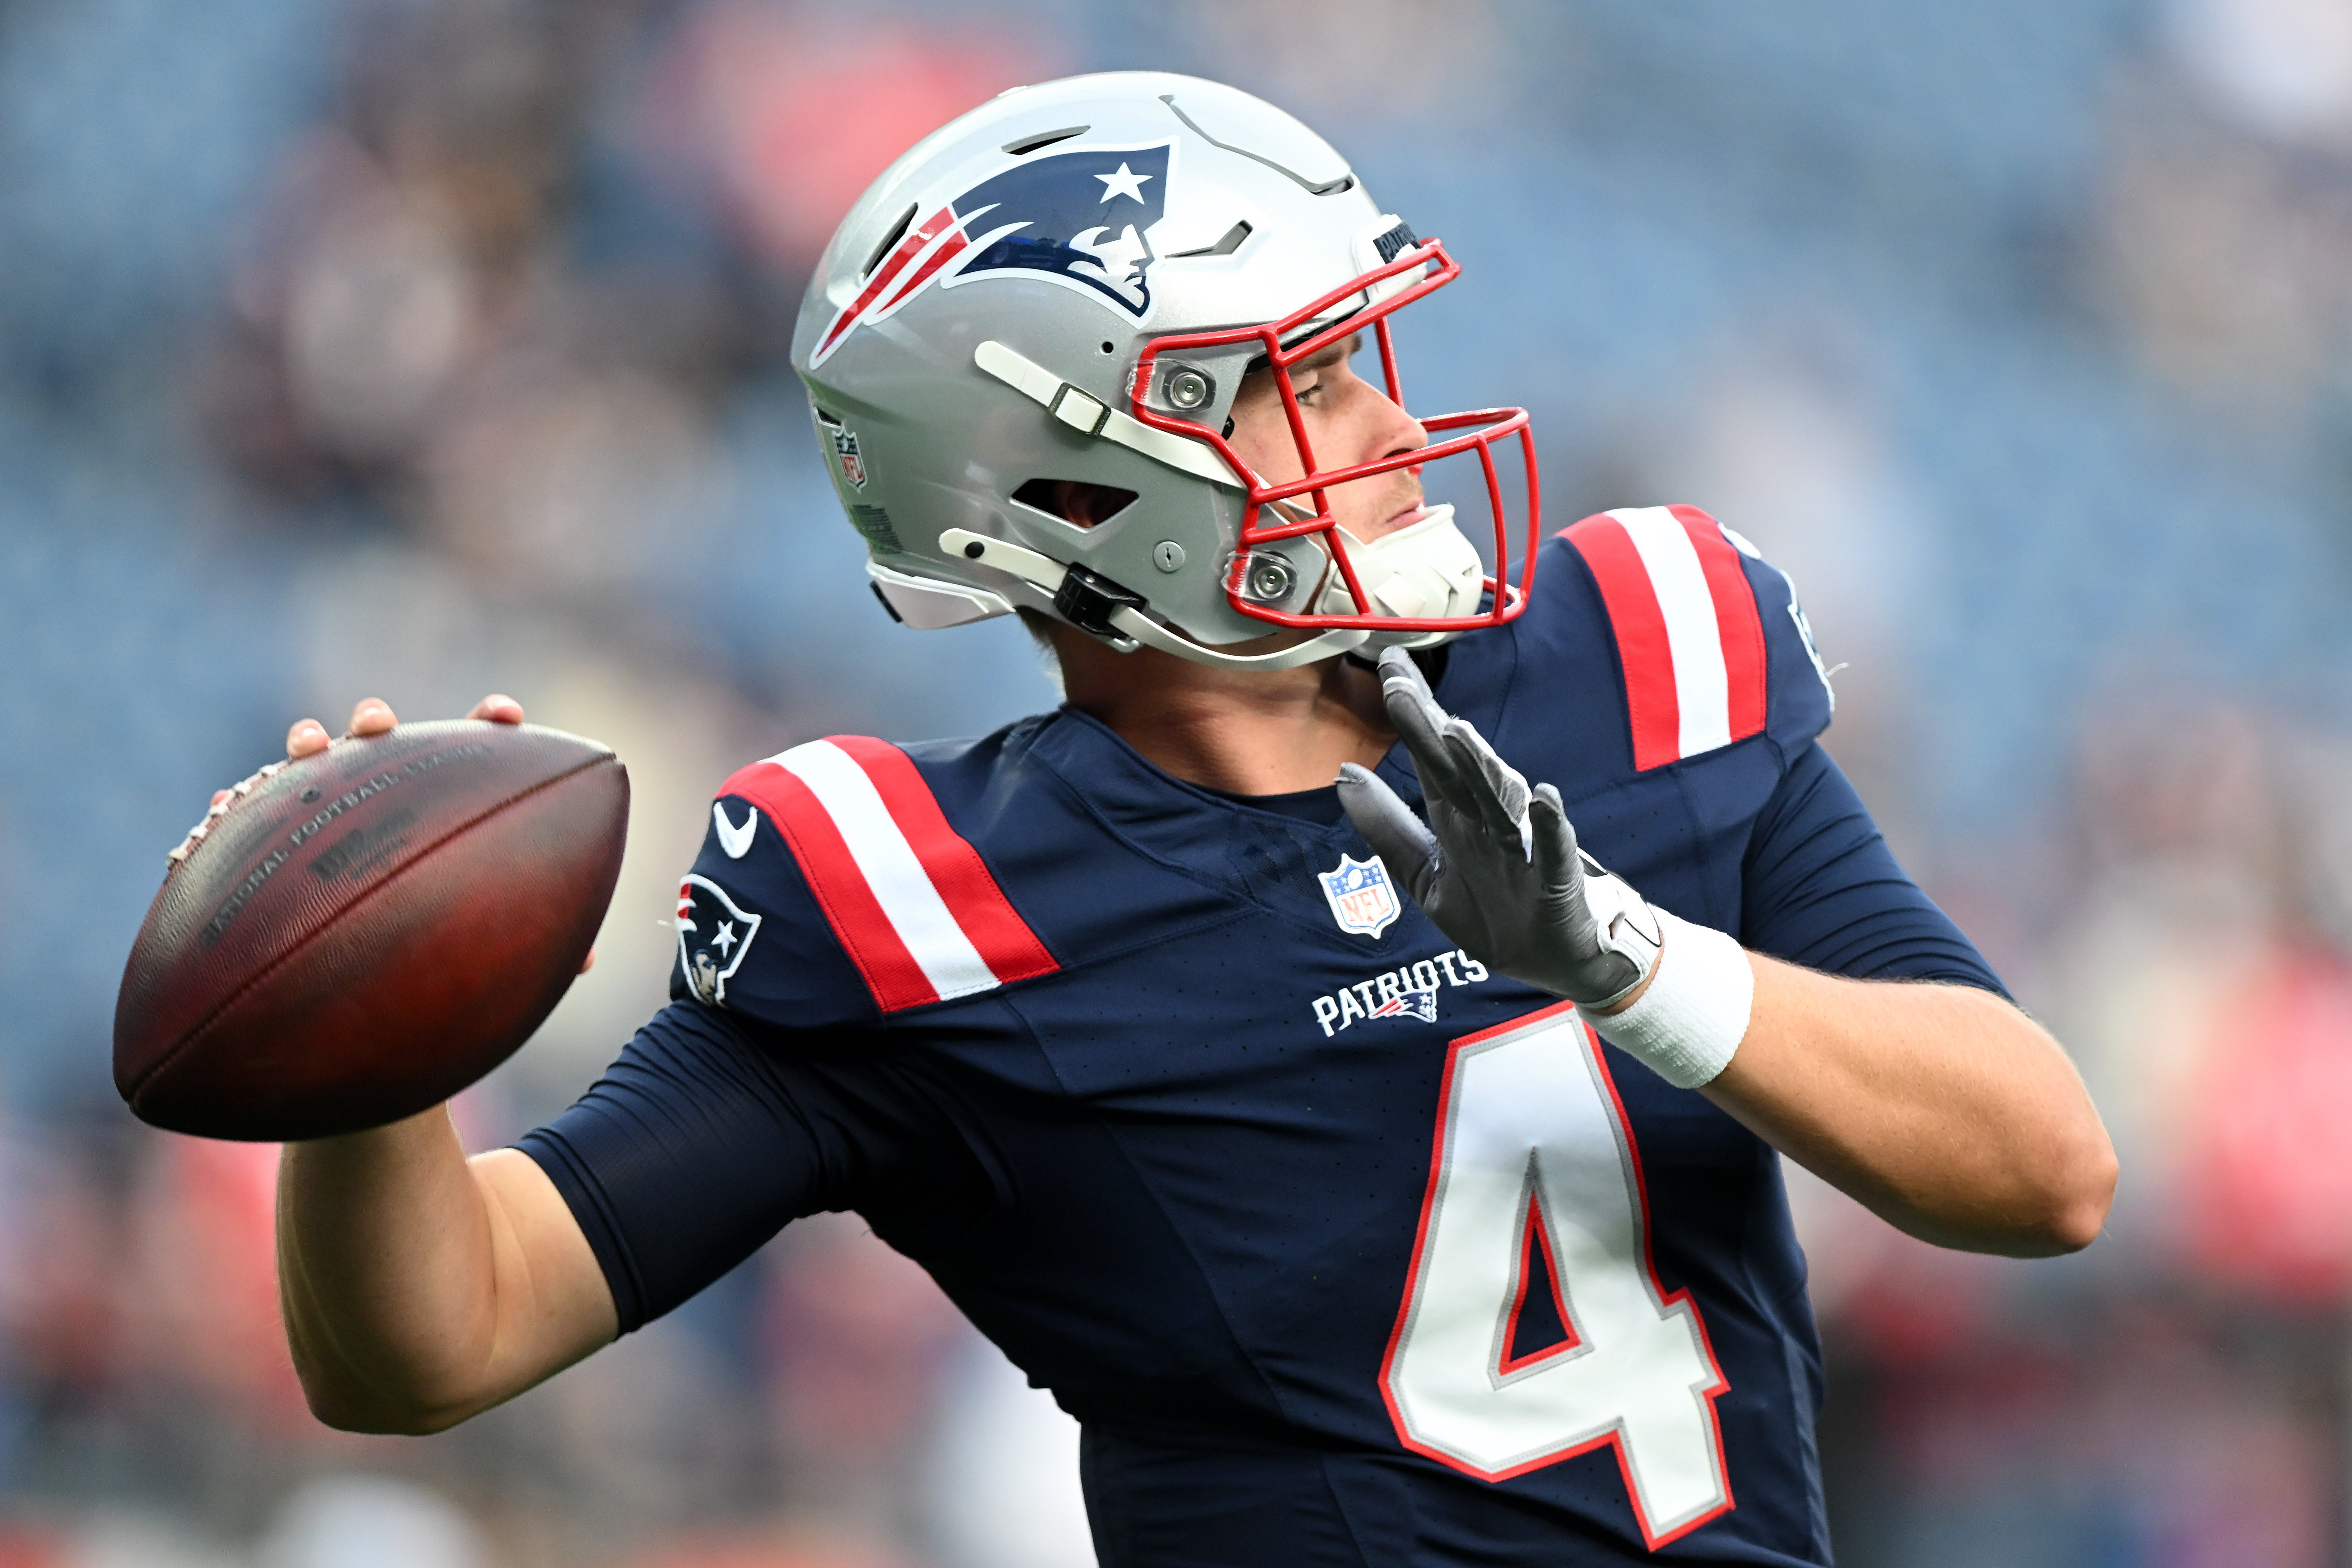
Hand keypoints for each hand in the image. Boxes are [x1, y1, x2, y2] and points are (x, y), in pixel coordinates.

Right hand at [175, 692, 591, 969]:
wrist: (351, 992)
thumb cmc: (428, 957)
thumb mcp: (485, 950)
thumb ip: (530, 942)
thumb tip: (586, 959)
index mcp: (435, 809)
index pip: (470, 751)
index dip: (489, 724)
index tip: (505, 715)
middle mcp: (376, 802)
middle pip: (377, 744)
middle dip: (374, 722)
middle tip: (377, 724)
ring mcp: (319, 817)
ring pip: (307, 769)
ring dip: (305, 748)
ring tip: (305, 747)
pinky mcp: (264, 848)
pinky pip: (241, 824)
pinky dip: (232, 812)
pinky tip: (222, 810)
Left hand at [1336, 648, 1660, 1007]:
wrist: (1556, 963)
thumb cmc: (1493, 913)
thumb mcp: (1425, 875)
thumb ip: (1387, 827)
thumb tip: (1343, 774)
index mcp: (1456, 819)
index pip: (1429, 758)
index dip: (1410, 714)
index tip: (1387, 666)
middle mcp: (1487, 824)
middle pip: (1455, 770)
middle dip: (1428, 728)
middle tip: (1399, 684)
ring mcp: (1523, 850)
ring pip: (1499, 802)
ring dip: (1481, 767)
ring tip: (1456, 731)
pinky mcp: (1556, 881)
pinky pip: (1553, 851)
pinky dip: (1549, 826)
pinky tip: (1544, 799)